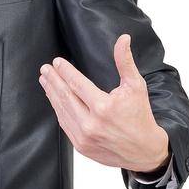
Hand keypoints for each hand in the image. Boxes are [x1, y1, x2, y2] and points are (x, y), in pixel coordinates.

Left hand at [39, 33, 169, 172]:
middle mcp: (91, 124)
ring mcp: (84, 137)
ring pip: (62, 111)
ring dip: (52, 94)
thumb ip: (125, 62)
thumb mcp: (136, 86)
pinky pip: (65, 125)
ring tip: (45, 81)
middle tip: (45, 69)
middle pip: (65, 96)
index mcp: (103, 107)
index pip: (77, 83)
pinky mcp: (81, 146)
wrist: (143, 150)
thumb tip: (123, 39)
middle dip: (53, 80)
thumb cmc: (140, 116)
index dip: (65, 71)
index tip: (57, 62)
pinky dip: (58, 110)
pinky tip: (54, 100)